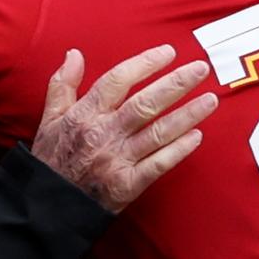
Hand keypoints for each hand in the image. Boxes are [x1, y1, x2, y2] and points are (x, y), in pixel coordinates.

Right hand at [32, 45, 217, 212]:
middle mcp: (104, 134)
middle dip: (175, 84)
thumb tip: (74, 53)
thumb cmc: (52, 159)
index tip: (168, 52)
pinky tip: (197, 136)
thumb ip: (63, 83)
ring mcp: (117, 160)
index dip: (144, 64)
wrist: (48, 207)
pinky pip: (158, 164)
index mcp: (85, 114)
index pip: (118, 80)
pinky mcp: (127, 185)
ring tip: (210, 100)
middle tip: (201, 69)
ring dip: (186, 115)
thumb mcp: (50, 117)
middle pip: (145, 103)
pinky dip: (178, 150)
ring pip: (158, 133)